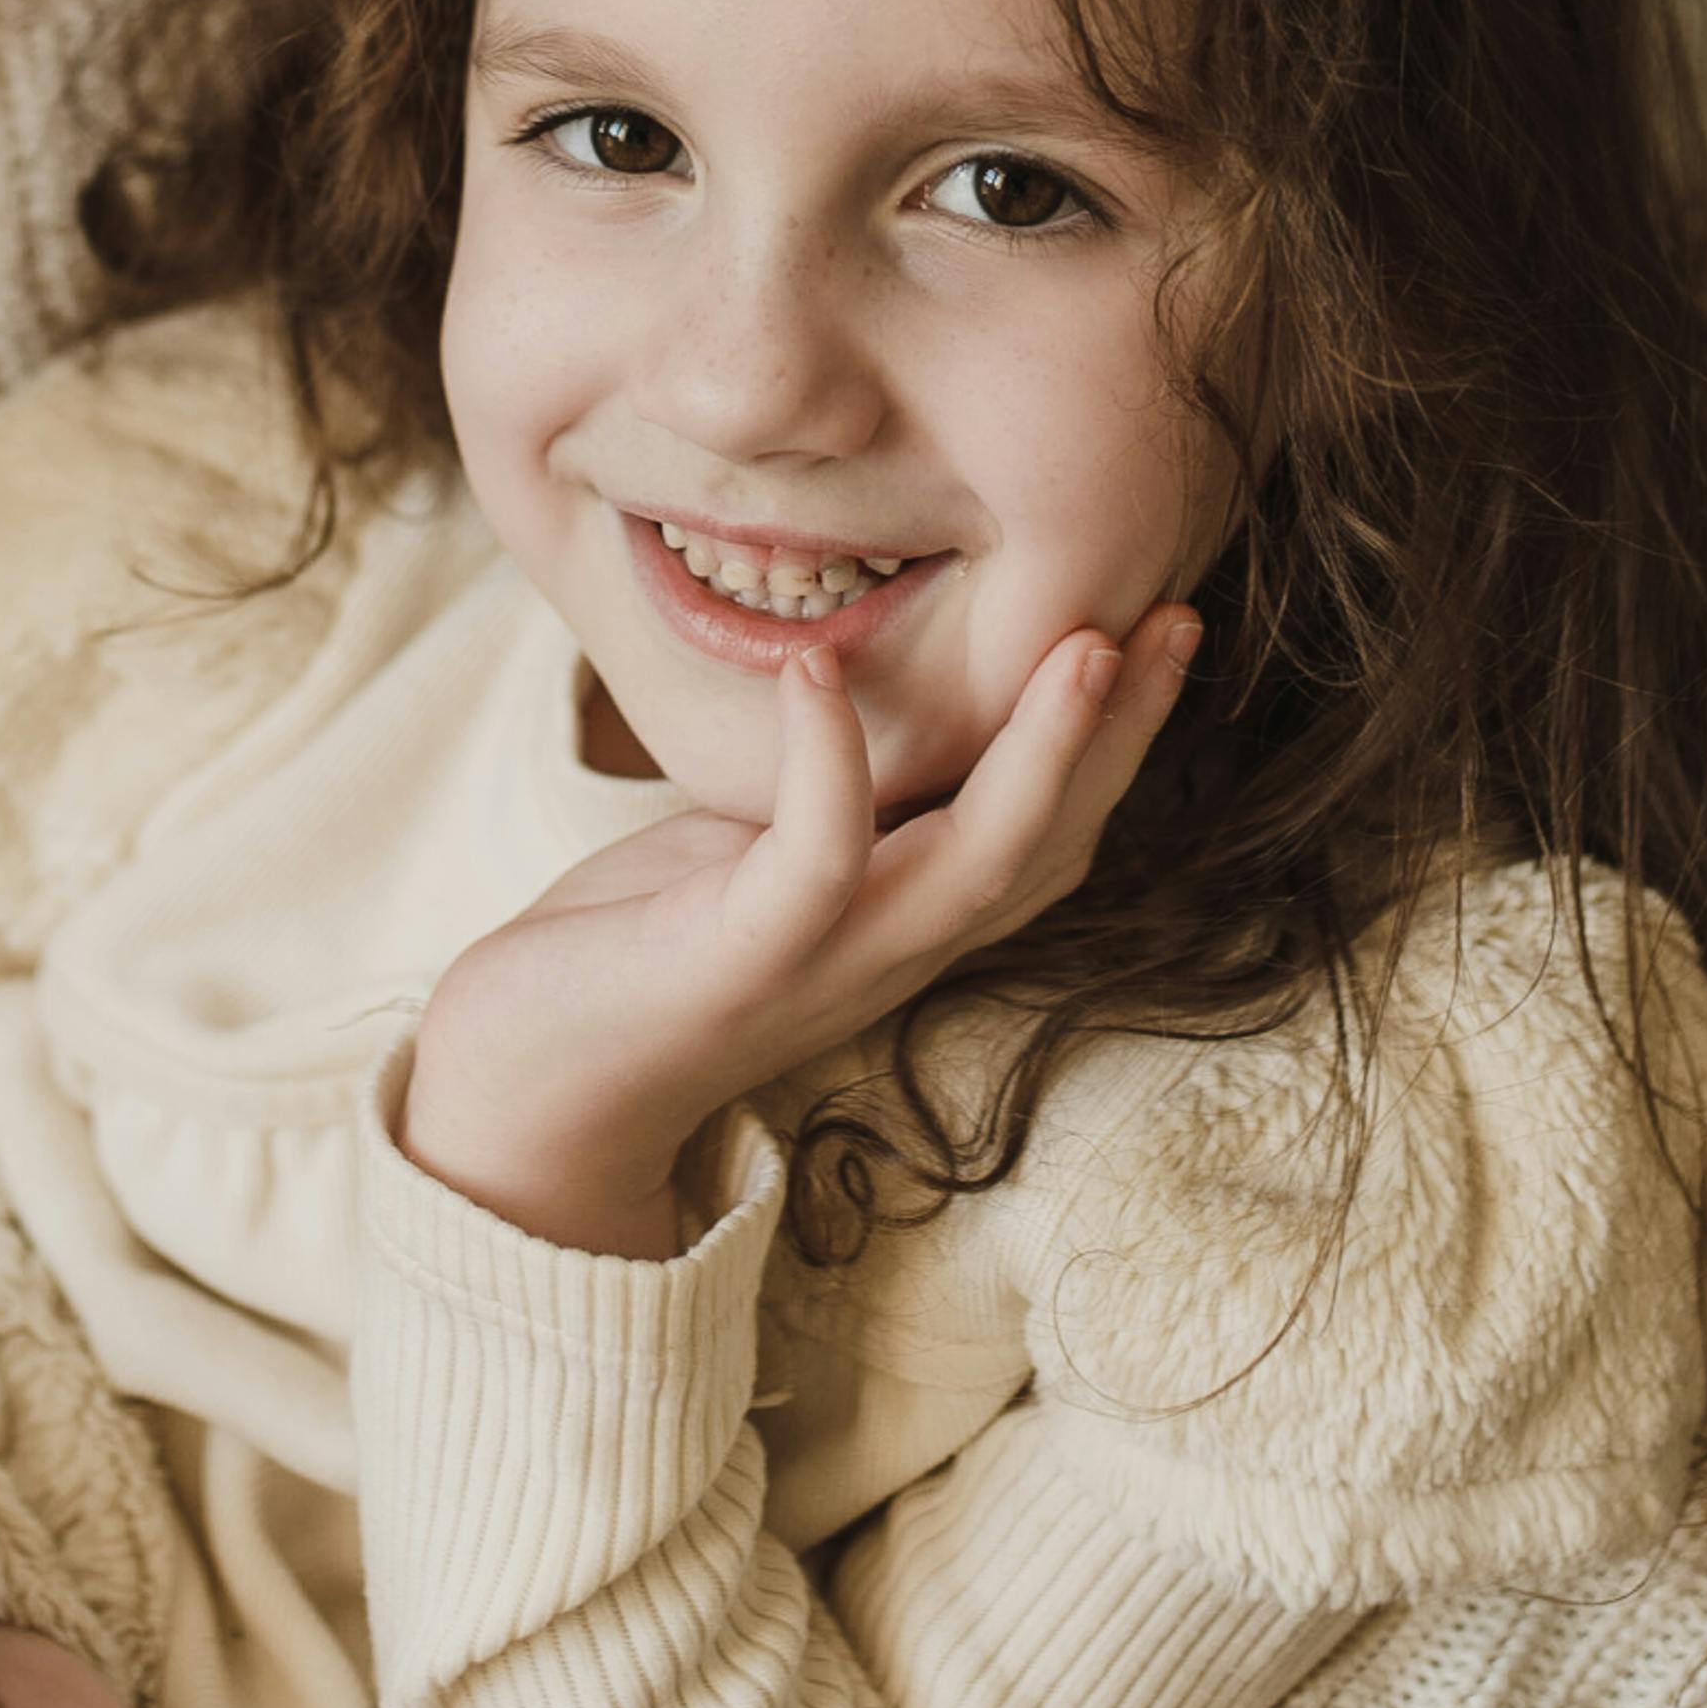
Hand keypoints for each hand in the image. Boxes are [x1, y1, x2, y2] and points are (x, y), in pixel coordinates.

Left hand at [404, 611, 1201, 1251]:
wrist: (526, 1088)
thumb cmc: (636, 949)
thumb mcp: (755, 850)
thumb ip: (833, 793)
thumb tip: (867, 678)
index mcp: (906, 919)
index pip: (1051, 832)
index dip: (1120, 742)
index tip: (1164, 627)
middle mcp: (892, 948)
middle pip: (1050, 845)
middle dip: (1123, 735)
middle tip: (1180, 619)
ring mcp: (824, 962)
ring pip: (974, 861)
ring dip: (1041, 756)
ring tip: (1083, 643)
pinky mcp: (737, 960)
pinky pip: (810, 860)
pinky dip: (825, 763)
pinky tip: (822, 670)